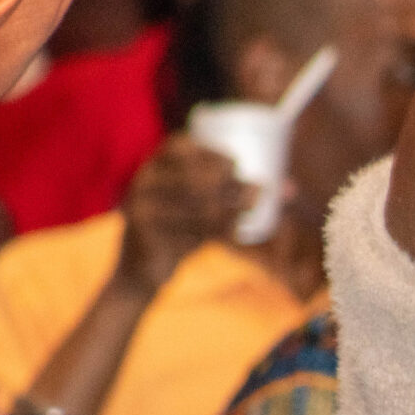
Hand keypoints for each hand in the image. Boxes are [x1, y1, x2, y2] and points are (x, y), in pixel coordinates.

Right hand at [113, 136, 248, 295]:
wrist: (144, 268)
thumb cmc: (181, 227)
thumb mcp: (206, 205)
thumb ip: (234, 194)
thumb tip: (272, 189)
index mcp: (154, 165)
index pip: (180, 146)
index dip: (211, 153)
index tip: (234, 165)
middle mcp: (144, 180)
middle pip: (193, 178)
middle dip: (227, 187)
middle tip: (252, 198)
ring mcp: (141, 207)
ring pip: (196, 206)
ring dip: (228, 212)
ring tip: (244, 217)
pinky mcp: (146, 235)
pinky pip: (190, 232)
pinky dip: (217, 232)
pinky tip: (233, 234)